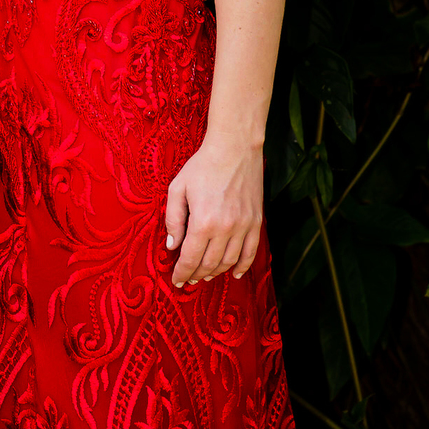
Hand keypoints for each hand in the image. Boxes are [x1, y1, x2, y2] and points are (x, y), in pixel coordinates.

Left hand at [165, 136, 263, 286]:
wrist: (235, 148)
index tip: (177, 280)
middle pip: (209, 264)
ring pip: (229, 262)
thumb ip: (173, 219)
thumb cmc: (203, 166)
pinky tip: (235, 273)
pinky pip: (251, 252)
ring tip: (205, 275)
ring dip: (216, 272)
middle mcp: (225, 229)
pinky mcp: (256, 222)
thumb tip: (172, 245)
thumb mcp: (178, 188)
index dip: (182, 272)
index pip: (191, 258)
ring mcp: (243, 227)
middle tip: (189, 278)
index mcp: (203, 222)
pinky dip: (243, 266)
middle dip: (197, 274)